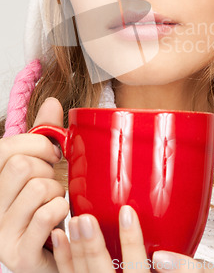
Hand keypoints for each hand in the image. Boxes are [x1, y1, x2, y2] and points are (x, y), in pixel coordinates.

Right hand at [0, 98, 68, 272]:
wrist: (55, 256)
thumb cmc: (48, 207)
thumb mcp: (44, 168)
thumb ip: (44, 136)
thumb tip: (51, 102)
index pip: (6, 148)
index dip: (37, 145)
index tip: (53, 154)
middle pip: (22, 165)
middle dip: (49, 171)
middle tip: (54, 185)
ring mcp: (1, 233)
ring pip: (37, 188)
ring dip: (58, 193)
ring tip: (57, 205)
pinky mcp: (19, 254)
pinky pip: (46, 214)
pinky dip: (61, 211)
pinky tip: (60, 220)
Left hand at [51, 206, 213, 272]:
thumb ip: (188, 268)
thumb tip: (163, 259)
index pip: (136, 269)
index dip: (131, 242)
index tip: (126, 212)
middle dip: (92, 249)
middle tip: (85, 220)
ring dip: (75, 252)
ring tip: (73, 223)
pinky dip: (64, 260)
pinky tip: (61, 238)